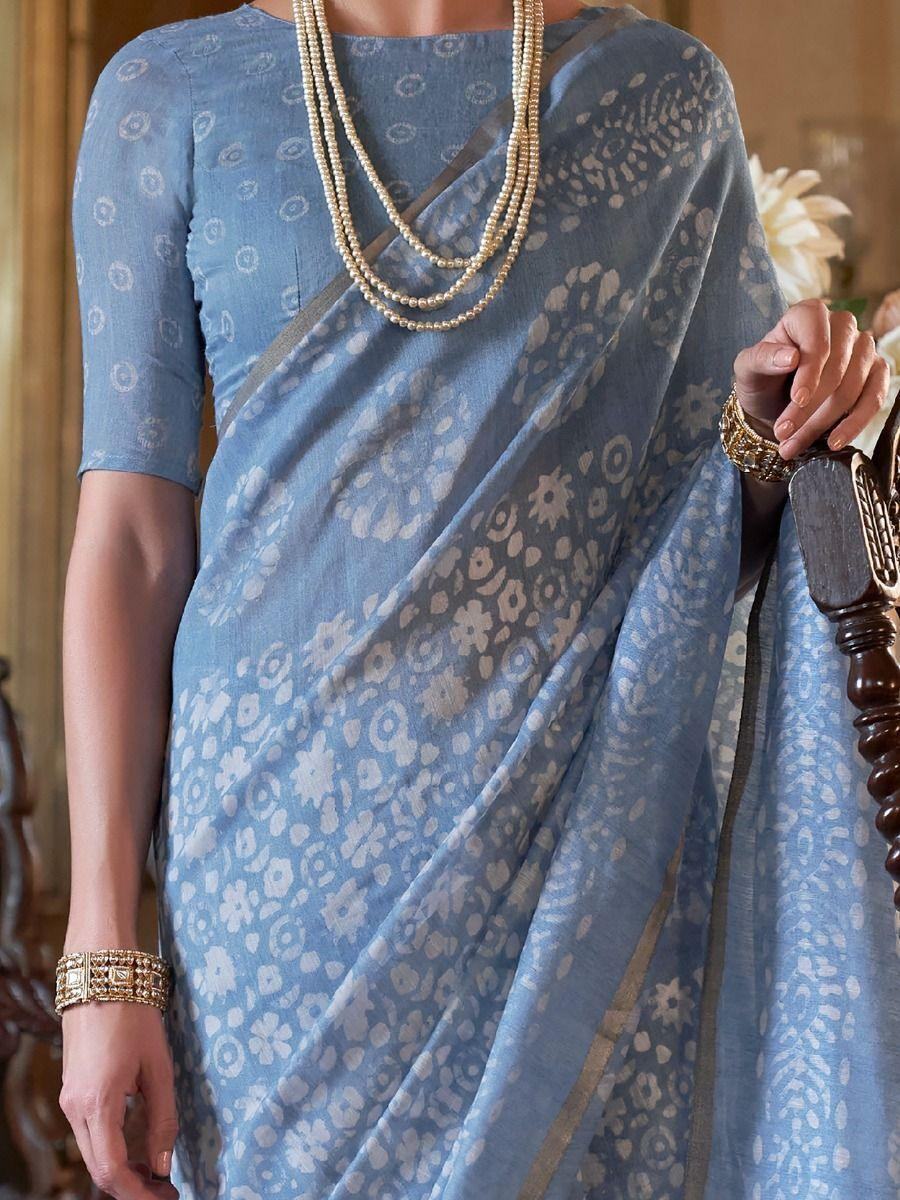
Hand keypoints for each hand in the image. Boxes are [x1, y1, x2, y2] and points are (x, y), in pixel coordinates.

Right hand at [59, 1001, 179, 1198]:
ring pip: (92, 1152)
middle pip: (98, 1168)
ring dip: (121, 1168)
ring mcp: (69, 1100)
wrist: (101, 977)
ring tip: (155, 1170)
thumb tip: (163, 1164)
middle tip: (164, 1189)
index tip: (164, 1197)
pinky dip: (111, 1147)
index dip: (138, 1192)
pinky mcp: (72, 1091)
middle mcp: (75, 1108)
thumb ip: (162, 1118)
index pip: (112, 1170)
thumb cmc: (134, 1016)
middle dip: (130, 1186)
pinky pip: (89, 1133)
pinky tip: (136, 1144)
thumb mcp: (158, 1067)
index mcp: (98, 1103)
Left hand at [732, 298, 892, 459]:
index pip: (818, 339)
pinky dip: (855, 424)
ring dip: (823, 422)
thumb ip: (762, 358)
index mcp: (809, 315)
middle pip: (836, 369)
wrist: (775, 401)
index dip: (810, 371)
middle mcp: (842, 325)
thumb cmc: (763, 377)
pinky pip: (875, 398)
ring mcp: (863, 348)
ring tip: (793, 444)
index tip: (797, 398)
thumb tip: (790, 357)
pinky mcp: (877, 372)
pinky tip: (834, 441)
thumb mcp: (748, 368)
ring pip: (853, 387)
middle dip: (808, 408)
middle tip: (783, 433)